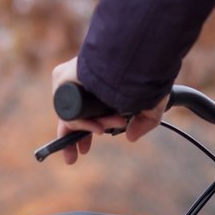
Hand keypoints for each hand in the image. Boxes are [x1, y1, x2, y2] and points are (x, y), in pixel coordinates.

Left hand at [51, 57, 166, 165]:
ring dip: (90, 128)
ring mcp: (71, 80)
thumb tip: (131, 137)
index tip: (84, 151)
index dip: (84, 131)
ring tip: (108, 127)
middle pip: (70, 117)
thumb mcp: (150, 105)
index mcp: (99, 88)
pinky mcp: (64, 77)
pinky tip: (98, 127)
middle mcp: (82, 84)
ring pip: (72, 116)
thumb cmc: (149, 75)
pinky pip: (67, 111)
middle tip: (73, 158)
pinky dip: (81, 122)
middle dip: (71, 140)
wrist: (138, 55)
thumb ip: (144, 123)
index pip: (83, 112)